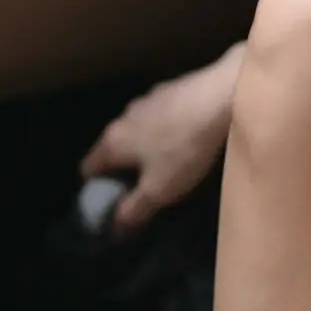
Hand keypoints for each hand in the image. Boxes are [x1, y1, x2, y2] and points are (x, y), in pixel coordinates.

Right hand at [80, 45, 242, 229]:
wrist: (220, 97)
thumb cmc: (184, 149)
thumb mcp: (159, 189)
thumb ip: (134, 207)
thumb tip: (116, 222)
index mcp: (113, 142)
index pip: (89, 167)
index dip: (97, 186)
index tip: (112, 197)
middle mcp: (123, 117)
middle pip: (112, 145)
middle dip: (122, 164)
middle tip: (141, 182)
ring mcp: (146, 99)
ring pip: (136, 127)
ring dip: (144, 142)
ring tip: (164, 157)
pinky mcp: (171, 88)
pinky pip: (160, 113)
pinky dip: (165, 125)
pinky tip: (183, 132)